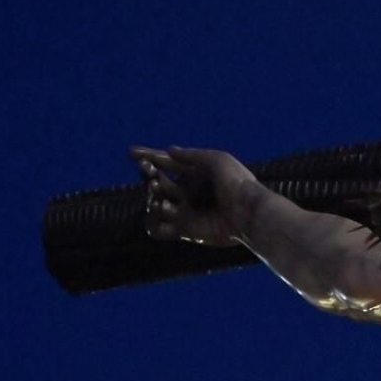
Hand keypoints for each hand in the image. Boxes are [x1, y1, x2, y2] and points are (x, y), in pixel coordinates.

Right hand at [129, 145, 257, 246]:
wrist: (248, 213)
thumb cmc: (236, 183)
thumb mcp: (217, 159)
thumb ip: (192, 155)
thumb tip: (169, 150)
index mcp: (197, 174)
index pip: (168, 164)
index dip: (150, 157)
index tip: (133, 152)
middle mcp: (189, 192)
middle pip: (159, 182)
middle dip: (149, 175)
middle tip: (150, 173)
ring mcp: (186, 212)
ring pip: (156, 203)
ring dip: (152, 195)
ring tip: (159, 190)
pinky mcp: (185, 231)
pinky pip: (158, 228)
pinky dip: (152, 219)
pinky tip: (162, 208)